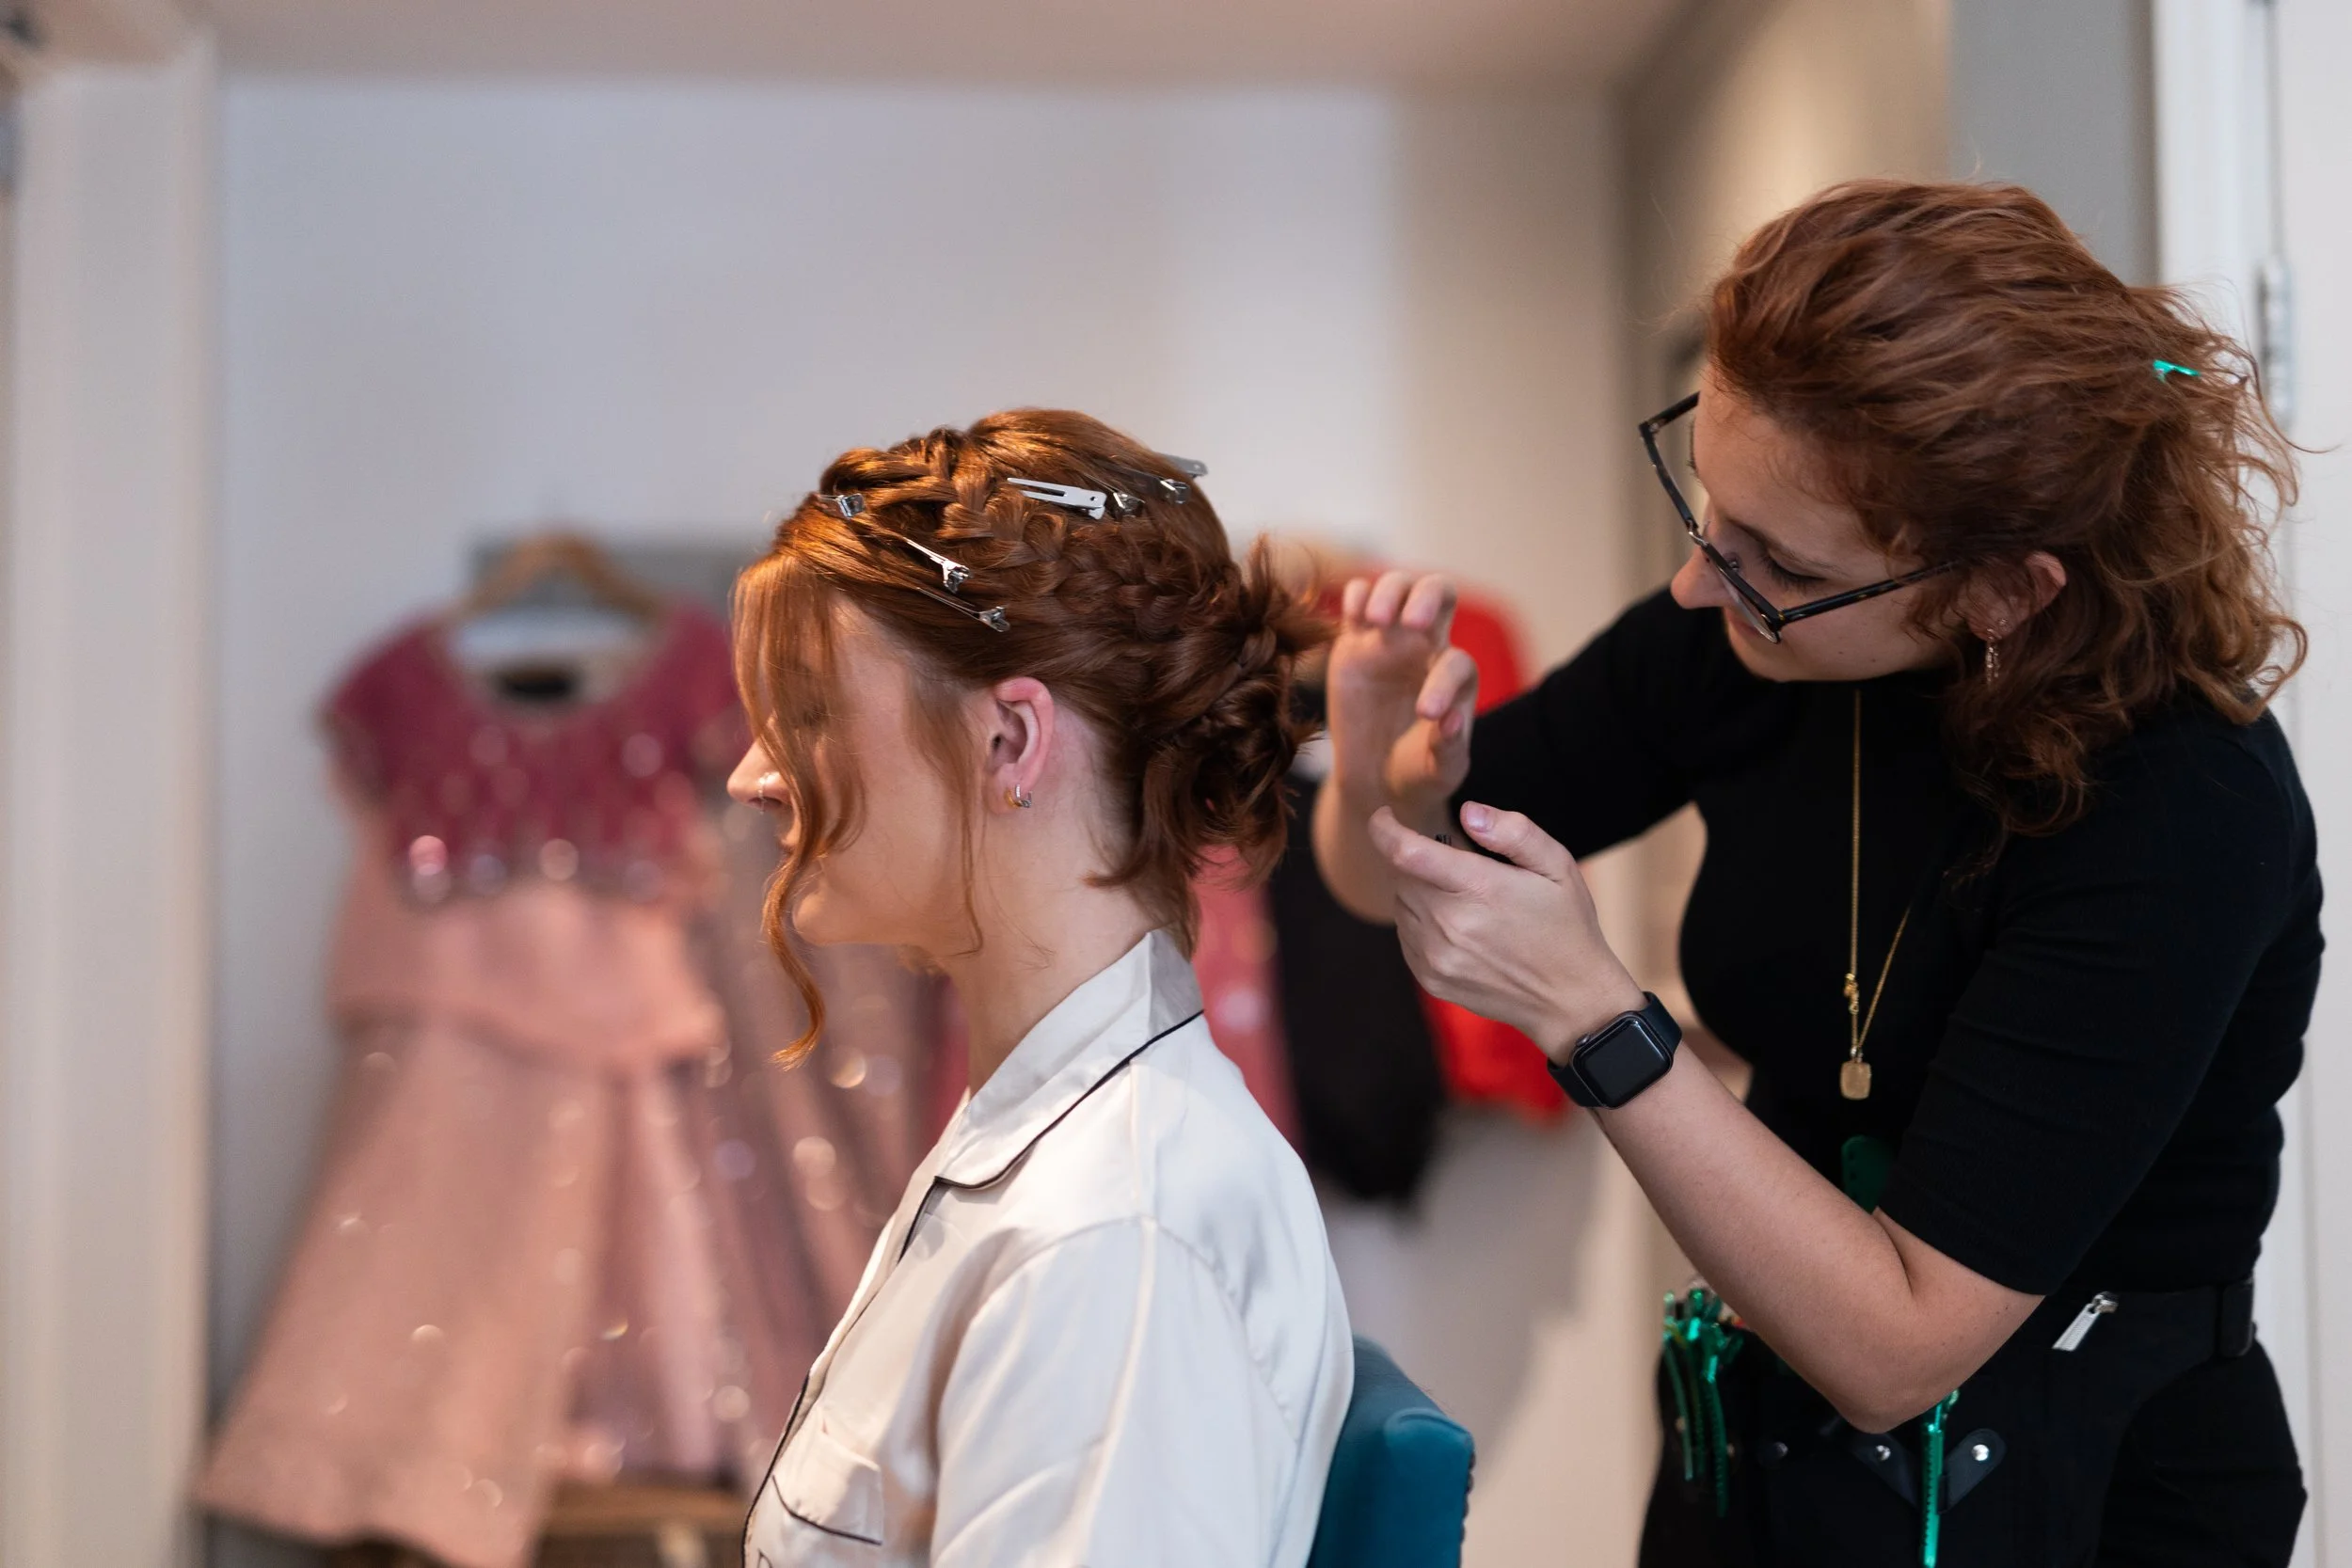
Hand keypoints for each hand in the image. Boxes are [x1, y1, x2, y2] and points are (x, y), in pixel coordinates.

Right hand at [1326, 572, 1479, 823]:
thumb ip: (1449, 749)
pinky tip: (1354, 616)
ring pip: (1398, 586)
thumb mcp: (1439, 773)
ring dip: (1390, 592)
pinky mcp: (1354, 641)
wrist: (1377, 778)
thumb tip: (1451, 721)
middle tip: (1413, 624)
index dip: (1444, 683)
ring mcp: (1390, 639)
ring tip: (1377, 620)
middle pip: (1438, 592)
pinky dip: (1357, 595)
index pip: (1455, 662)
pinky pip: (1358, 598)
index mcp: (1456, 677)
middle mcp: (1427, 647)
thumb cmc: (1418, 774)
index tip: (1425, 714)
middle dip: (1428, 598)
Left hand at [1367, 801, 1644, 1057]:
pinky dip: (1421, 924)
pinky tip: (1459, 929)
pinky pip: (1406, 936)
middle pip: (1402, 877)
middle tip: (1460, 871)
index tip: (1384, 816)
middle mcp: (1450, 925)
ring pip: (1401, 906)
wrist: (1569, 999)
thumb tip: (1467, 812)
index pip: (1406, 852)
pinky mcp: (1431, 978)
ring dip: (1420, 894)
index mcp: (1480, 889)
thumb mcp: (1557, 866)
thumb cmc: (1566, 925)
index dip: (1385, 828)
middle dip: (1419, 863)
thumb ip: (1513, 832)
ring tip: (1465, 903)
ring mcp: (1437, 957)